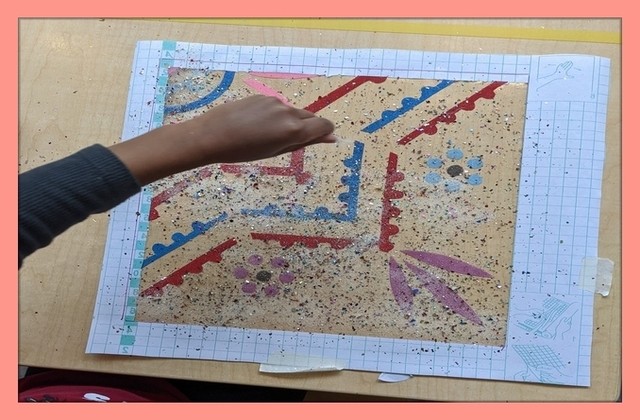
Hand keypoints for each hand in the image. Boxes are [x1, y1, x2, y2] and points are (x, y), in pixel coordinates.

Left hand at [183, 94, 336, 162]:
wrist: (211, 135)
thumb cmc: (244, 151)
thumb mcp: (277, 151)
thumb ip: (304, 143)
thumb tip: (331, 138)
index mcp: (293, 130)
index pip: (324, 126)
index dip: (325, 134)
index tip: (320, 140)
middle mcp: (288, 112)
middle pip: (311, 118)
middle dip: (308, 128)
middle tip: (288, 142)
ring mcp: (275, 102)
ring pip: (294, 112)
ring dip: (290, 122)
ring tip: (266, 135)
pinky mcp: (263, 96)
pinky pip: (278, 107)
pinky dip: (276, 115)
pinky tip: (257, 125)